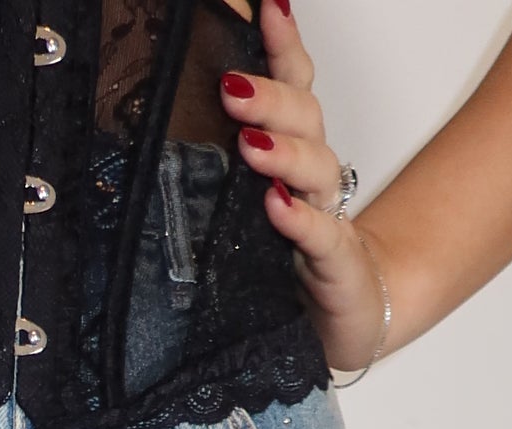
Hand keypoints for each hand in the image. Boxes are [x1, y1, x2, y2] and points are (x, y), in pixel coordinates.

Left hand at [223, 0, 388, 374]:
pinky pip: (319, 234)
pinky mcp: (333, 260)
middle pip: (305, 117)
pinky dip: (298, 219)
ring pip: (316, 168)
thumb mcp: (243, 202)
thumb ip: (225, 157)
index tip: (268, 5)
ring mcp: (325, 215)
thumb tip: (168, 112)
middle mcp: (313, 174)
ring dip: (284, 151)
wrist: (343, 314)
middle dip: (271, 98)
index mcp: (294, 150)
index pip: (292, 85)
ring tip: (251, 144)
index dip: (282, 44)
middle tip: (232, 88)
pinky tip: (277, 205)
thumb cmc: (287, 256)